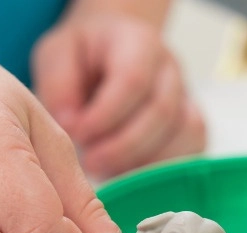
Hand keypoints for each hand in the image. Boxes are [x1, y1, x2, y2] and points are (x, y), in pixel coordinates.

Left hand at [32, 11, 205, 178]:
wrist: (106, 57)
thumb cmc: (81, 59)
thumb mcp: (56, 55)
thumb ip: (59, 85)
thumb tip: (71, 124)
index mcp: (138, 43)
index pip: (133, 81)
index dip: (105, 116)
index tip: (77, 135)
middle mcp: (169, 70)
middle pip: (161, 113)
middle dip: (121, 147)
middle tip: (89, 162)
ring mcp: (185, 99)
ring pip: (182, 135)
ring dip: (142, 162)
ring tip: (106, 169)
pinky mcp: (189, 128)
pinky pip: (190, 152)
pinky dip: (159, 170)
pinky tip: (128, 174)